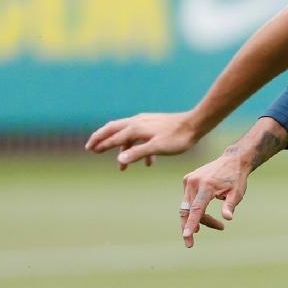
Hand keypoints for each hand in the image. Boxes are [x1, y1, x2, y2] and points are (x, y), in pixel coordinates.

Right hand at [85, 111, 199, 168]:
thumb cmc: (178, 138)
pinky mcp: (155, 125)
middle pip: (114, 129)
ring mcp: (146, 122)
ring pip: (128, 134)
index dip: (101, 143)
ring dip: (123, 149)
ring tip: (122, 166)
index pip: (113, 136)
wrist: (196, 124)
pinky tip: (149, 162)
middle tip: (92, 148)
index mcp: (135, 128)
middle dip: (102, 139)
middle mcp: (137, 122)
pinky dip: (140, 148)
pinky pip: (141, 136)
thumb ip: (138, 153)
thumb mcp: (157, 148)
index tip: (91, 149)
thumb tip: (119, 159)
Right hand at [179, 148, 250, 245]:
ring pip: (187, 207)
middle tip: (191, 243)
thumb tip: (228, 218)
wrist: (233, 160)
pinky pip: (188, 200)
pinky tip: (206, 214)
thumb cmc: (237, 179)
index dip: (191, 224)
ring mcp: (188, 180)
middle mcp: (193, 182)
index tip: (187, 236)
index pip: (196, 209)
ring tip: (218, 225)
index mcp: (206, 186)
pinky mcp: (187, 180)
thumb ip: (230, 205)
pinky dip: (195, 209)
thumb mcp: (237, 193)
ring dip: (197, 218)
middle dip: (191, 226)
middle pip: (188, 211)